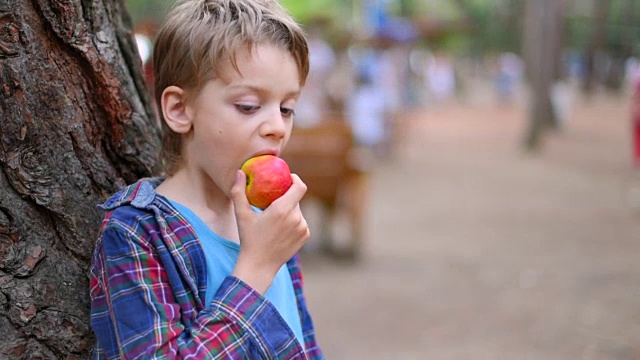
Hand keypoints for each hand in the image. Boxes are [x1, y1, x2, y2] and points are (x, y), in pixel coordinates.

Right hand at [230, 170, 309, 293]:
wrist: (260, 265)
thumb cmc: (249, 239)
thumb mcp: (241, 215)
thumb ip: (239, 191)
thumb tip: (240, 172)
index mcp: (283, 210)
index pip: (300, 186)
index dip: (295, 179)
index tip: (287, 178)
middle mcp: (296, 218)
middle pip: (296, 198)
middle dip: (287, 196)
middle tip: (274, 200)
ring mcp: (303, 228)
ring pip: (298, 211)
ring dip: (290, 210)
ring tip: (275, 218)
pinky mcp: (305, 236)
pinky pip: (301, 222)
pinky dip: (293, 221)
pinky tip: (281, 229)